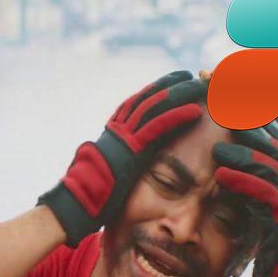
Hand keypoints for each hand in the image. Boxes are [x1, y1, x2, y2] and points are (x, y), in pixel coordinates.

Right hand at [38, 71, 205, 246]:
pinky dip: (177, 117)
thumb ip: (117, 157)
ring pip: (155, 107)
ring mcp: (124, 138)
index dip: (156, 88)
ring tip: (200, 87)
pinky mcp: (132, 150)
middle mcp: (118, 129)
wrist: (78, 201)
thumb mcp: (105, 168)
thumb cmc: (90, 192)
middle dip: (170, 85)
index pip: (136, 102)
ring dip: (180, 95)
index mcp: (112, 132)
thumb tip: (124, 159)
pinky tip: (195, 111)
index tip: (173, 79)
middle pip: (148, 99)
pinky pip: (158, 128)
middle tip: (189, 76)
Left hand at [212, 122, 277, 276]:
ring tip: (218, 144)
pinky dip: (243, 181)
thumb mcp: (259, 215)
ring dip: (244, 152)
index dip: (258, 121)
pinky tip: (221, 175)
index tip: (233, 106)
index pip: (277, 140)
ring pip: (272, 165)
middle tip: (226, 112)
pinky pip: (266, 194)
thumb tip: (227, 170)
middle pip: (277, 145)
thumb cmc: (270, 255)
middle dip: (253, 126)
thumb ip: (250, 191)